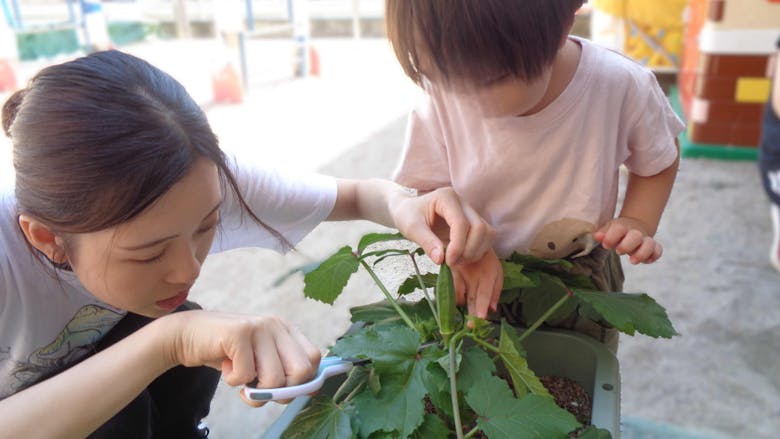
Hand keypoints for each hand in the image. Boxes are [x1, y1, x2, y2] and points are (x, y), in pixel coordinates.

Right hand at [160, 311, 320, 406]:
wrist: (188, 336)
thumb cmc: (228, 355)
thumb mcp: (261, 362)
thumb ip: (285, 373)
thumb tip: (312, 392)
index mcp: (286, 330)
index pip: (314, 359)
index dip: (301, 380)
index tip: (279, 387)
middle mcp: (276, 325)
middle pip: (301, 371)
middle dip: (281, 390)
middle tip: (258, 385)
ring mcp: (259, 326)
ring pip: (274, 379)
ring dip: (253, 389)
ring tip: (239, 375)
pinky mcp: (239, 332)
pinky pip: (245, 375)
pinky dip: (233, 381)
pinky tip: (225, 365)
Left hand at [392, 187, 494, 264]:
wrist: (408, 211)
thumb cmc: (407, 216)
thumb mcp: (411, 228)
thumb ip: (426, 242)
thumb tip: (440, 260)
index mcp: (447, 197)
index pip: (461, 223)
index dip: (457, 246)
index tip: (447, 261)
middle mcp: (462, 202)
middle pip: (479, 228)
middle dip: (468, 250)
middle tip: (451, 262)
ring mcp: (470, 211)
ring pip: (487, 233)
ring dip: (475, 251)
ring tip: (456, 261)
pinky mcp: (473, 222)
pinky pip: (485, 237)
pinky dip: (477, 251)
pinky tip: (461, 257)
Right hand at [450, 248, 502, 320]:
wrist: (469, 239)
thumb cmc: (485, 260)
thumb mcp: (497, 272)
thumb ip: (496, 291)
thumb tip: (492, 309)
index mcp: (487, 273)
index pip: (484, 293)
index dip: (482, 306)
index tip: (481, 318)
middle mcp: (472, 274)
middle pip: (470, 297)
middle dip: (471, 313)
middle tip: (470, 326)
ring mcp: (459, 273)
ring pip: (457, 295)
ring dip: (462, 305)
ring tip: (466, 306)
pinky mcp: (448, 272)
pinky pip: (449, 290)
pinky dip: (453, 298)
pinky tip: (457, 299)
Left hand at [593, 217, 661, 263]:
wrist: (633, 226)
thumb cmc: (616, 232)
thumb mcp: (608, 230)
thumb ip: (602, 233)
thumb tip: (596, 236)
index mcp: (622, 227)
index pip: (618, 229)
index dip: (611, 237)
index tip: (605, 245)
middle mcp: (635, 233)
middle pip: (636, 236)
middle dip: (627, 245)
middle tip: (619, 251)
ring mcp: (645, 240)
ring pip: (649, 244)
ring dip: (642, 253)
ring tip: (632, 261)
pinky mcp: (653, 248)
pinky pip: (658, 251)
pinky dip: (654, 255)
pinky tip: (647, 260)